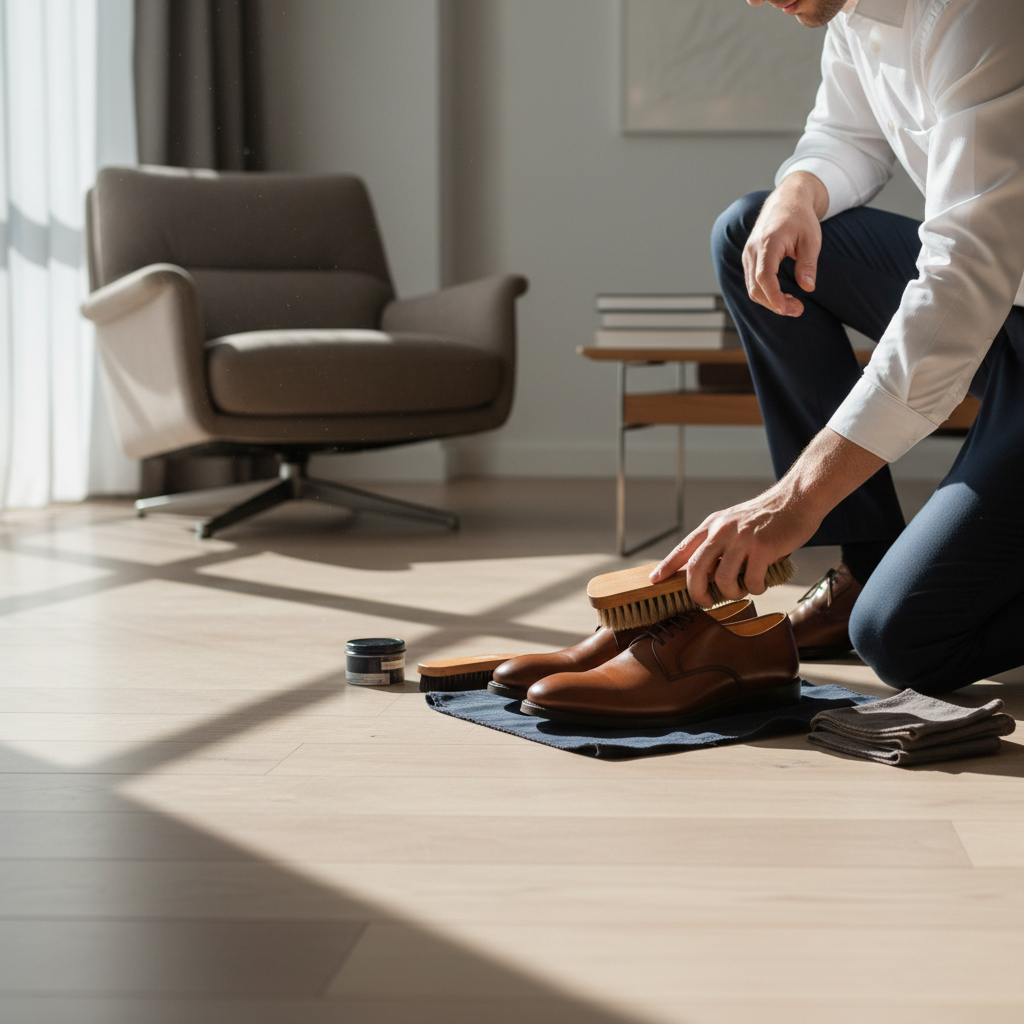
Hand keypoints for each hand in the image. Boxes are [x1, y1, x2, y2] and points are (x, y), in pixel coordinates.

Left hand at [650, 487, 821, 607]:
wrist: (796, 499)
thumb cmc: (767, 516)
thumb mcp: (733, 522)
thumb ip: (718, 542)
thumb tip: (705, 572)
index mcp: (712, 525)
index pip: (682, 548)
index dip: (666, 566)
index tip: (654, 580)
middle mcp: (721, 531)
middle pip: (695, 569)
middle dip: (696, 592)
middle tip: (705, 602)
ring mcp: (741, 539)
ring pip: (722, 580)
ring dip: (731, 593)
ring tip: (742, 590)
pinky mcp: (761, 548)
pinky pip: (750, 581)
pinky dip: (755, 589)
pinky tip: (761, 583)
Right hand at [742, 171, 827, 317]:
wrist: (786, 200)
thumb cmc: (801, 218)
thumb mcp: (811, 239)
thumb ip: (808, 264)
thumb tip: (808, 287)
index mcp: (768, 242)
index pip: (764, 276)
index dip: (774, 297)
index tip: (788, 309)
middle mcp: (752, 250)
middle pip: (756, 287)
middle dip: (775, 304)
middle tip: (798, 310)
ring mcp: (747, 254)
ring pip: (752, 288)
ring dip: (770, 301)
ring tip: (792, 304)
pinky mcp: (749, 258)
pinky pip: (752, 282)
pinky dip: (765, 293)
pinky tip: (782, 295)